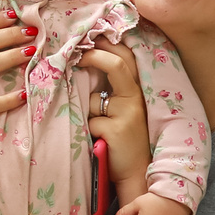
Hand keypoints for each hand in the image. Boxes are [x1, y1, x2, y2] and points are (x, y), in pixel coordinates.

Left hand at [77, 39, 148, 171]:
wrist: (135, 173)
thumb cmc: (124, 140)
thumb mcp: (123, 109)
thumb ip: (111, 90)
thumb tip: (83, 65)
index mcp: (137, 91)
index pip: (127, 57)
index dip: (108, 45)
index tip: (89, 41)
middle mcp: (136, 98)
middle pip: (117, 64)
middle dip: (93, 56)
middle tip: (77, 55)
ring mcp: (127, 113)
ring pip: (93, 99)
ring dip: (87, 112)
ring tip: (98, 129)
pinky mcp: (116, 129)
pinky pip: (89, 120)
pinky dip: (87, 130)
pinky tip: (99, 141)